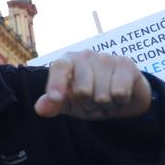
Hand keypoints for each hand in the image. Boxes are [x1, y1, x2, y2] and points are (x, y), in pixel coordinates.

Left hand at [34, 51, 151, 119]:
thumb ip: (54, 105)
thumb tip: (40, 109)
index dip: (56, 83)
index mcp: (67, 61)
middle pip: (83, 91)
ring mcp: (106, 57)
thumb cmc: (89, 97)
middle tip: (93, 102)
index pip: (59, 66)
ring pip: (103, 95)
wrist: (121, 96)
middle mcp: (85, 55)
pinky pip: (120, 93)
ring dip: (105, 106)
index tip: (55, 98)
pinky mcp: (125, 63)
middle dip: (89, 105)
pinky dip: (120, 102)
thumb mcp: (70, 104)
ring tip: (106, 99)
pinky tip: (119, 96)